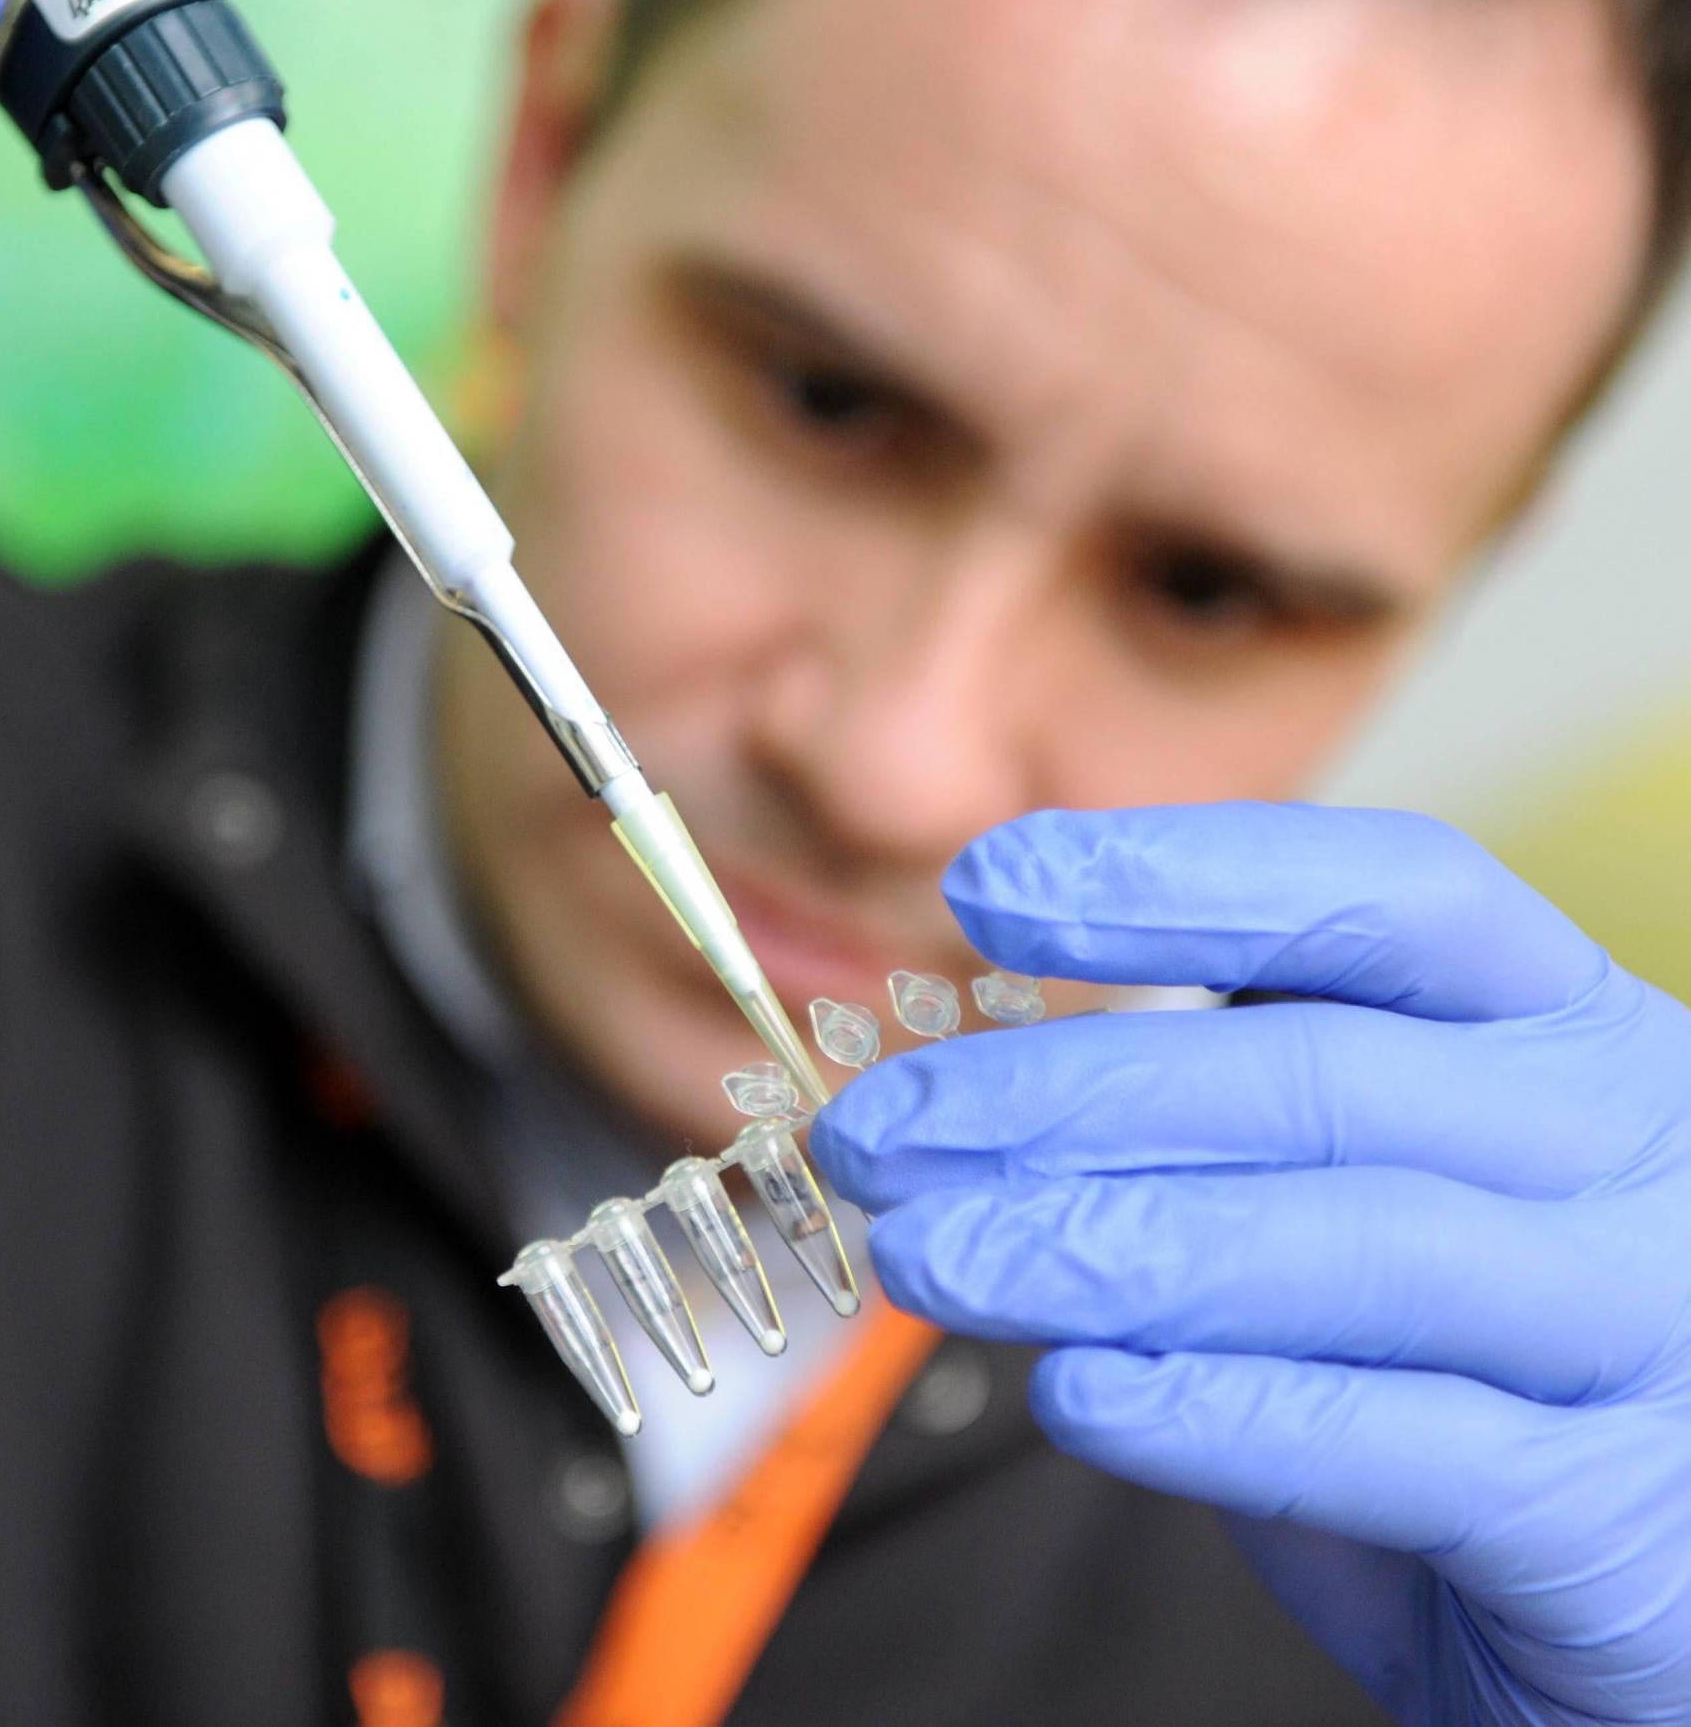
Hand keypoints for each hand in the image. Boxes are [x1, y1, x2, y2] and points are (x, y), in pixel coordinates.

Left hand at [809, 805, 1690, 1726]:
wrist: (1657, 1615)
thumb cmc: (1480, 1385)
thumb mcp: (1371, 1210)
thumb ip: (1234, 1143)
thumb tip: (979, 1103)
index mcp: (1569, 1035)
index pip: (1388, 896)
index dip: (1181, 876)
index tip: (984, 888)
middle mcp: (1634, 1147)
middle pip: (1318, 1072)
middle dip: (1059, 1094)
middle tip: (878, 1133)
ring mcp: (1654, 1322)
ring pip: (1347, 1244)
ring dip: (1098, 1245)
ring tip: (926, 1258)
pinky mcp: (1624, 1512)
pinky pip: (1393, 1440)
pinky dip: (1211, 1411)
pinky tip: (1077, 1394)